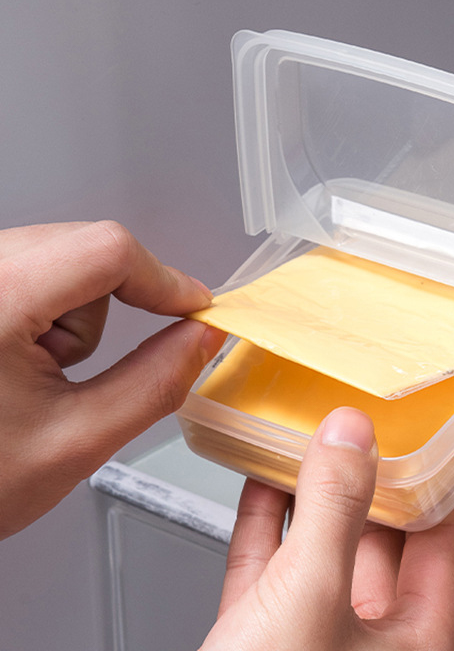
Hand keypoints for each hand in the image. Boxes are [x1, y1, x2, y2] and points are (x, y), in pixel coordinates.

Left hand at [0, 221, 225, 538]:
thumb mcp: (73, 441)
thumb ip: (154, 384)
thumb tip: (198, 339)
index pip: (107, 251)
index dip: (164, 279)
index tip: (192, 306)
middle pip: (83, 249)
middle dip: (103, 308)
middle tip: (74, 369)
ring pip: (56, 258)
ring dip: (66, 313)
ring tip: (27, 373)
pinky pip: (25, 267)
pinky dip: (40, 306)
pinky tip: (12, 357)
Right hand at [203, 407, 453, 650]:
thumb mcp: (311, 600)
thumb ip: (334, 511)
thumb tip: (352, 435)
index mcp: (414, 639)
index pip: (439, 537)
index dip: (428, 477)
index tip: (414, 426)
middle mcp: (369, 639)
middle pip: (376, 535)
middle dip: (360, 475)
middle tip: (351, 422)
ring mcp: (311, 638)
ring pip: (317, 547)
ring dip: (306, 491)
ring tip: (304, 437)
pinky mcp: (258, 639)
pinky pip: (266, 565)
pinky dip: (261, 520)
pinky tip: (258, 480)